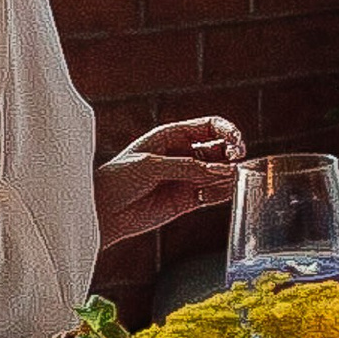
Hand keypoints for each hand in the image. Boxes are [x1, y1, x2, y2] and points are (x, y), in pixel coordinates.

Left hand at [96, 116, 244, 244]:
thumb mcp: (152, 166)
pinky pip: (213, 194)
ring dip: (228, 175)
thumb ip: (188, 167)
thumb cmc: (119, 179)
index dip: (228, 132)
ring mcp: (187, 178)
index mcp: (172, 136)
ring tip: (229, 180)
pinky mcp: (187, 200)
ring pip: (220, 172)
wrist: (102, 210)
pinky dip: (221, 193)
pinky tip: (220, 193)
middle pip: (220, 149)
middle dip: (232, 154)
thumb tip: (223, 171)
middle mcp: (183, 155)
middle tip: (236, 163)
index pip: (210, 127)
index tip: (237, 144)